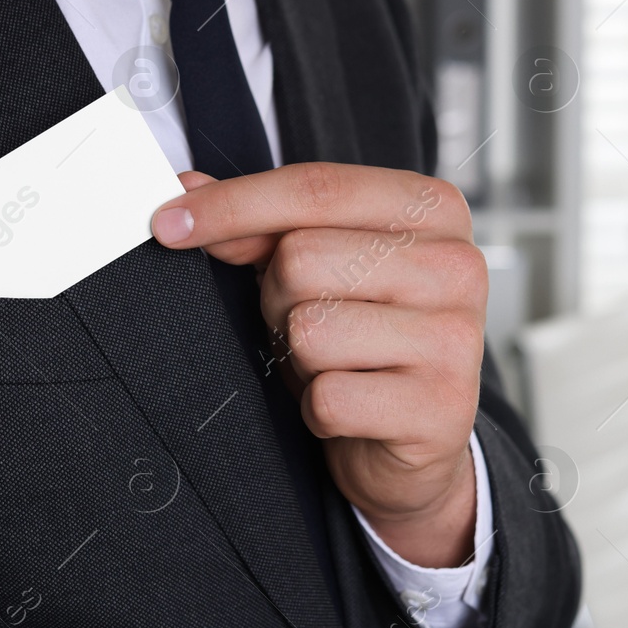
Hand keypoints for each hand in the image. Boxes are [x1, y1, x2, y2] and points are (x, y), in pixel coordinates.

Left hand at [152, 163, 486, 567]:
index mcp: (434, 210)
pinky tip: (353, 408)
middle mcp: (458, 264)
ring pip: (310, 329)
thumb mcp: (317, 270)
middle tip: (310, 325)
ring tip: (335, 366)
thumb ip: (261, 227)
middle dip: (279, 300)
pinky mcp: (440, 408)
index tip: (169, 221)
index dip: (232, 204)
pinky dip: (320, 410)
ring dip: (300, 359)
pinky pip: (328, 397)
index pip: (316, 187)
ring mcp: (457, 337)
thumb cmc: (366, 341)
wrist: (418, 440)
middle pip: (302, 258)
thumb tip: (187, 193)